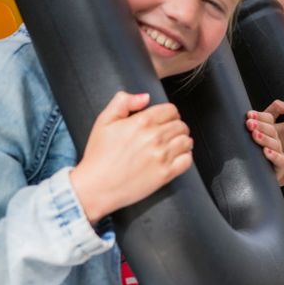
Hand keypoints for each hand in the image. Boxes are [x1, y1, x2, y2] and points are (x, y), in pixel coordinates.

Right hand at [70, 92, 191, 222]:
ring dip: (182, 141)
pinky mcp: (165, 174)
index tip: (165, 119)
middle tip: (168, 133)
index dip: (169, 113)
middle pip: (181, 125)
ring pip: (186, 141)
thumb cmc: (98, 156)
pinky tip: (176, 158)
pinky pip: (187, 160)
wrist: (96, 187)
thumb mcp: (103, 121)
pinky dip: (185, 157)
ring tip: (173, 145)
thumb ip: (123, 102)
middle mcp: (154, 137)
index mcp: (141, 122)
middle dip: (176, 127)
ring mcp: (161, 156)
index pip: (171, 110)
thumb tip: (145, 97)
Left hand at [246, 110, 283, 181]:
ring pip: (275, 144)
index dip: (260, 117)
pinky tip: (266, 152)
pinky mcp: (281, 166)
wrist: (270, 169)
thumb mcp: (272, 125)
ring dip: (265, 139)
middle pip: (272, 130)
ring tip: (255, 135)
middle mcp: (283, 140)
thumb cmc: (270, 145)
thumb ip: (276, 111)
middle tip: (249, 123)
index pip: (270, 118)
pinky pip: (279, 161)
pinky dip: (273, 156)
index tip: (248, 115)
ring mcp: (282, 153)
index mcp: (281, 128)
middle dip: (262, 125)